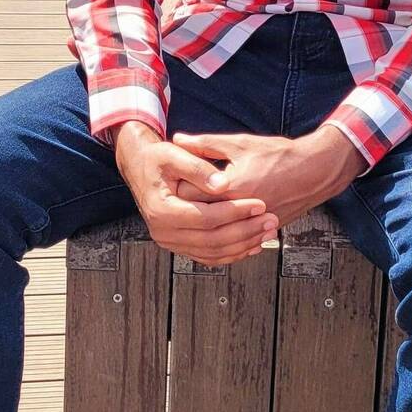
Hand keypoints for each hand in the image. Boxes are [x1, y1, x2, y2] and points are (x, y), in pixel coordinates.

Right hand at [113, 123, 278, 267]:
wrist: (140, 168)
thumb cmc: (158, 158)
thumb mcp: (174, 155)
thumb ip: (199, 168)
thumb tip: (223, 184)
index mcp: (162, 210)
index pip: (206, 217)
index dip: (235, 212)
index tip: (260, 203)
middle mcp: (163, 232)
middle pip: (212, 239)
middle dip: (245, 231)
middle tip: (271, 221)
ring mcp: (170, 242)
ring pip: (213, 252)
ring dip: (243, 245)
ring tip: (268, 232)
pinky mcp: (178, 245)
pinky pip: (208, 256)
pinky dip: (232, 253)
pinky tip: (252, 244)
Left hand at [171, 123, 363, 230]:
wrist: (315, 171)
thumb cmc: (277, 154)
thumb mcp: (238, 144)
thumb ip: (205, 144)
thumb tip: (178, 139)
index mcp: (230, 188)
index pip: (189, 197)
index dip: (176, 188)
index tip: (168, 181)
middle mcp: (240, 211)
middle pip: (199, 219)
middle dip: (185, 209)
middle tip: (173, 200)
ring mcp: (252, 225)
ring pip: (216, 237)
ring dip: (202, 228)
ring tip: (189, 218)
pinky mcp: (262, 232)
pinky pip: (235, 244)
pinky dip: (222, 241)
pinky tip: (212, 234)